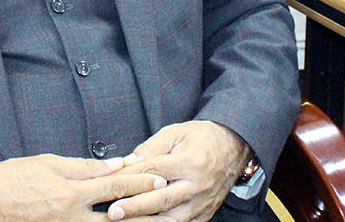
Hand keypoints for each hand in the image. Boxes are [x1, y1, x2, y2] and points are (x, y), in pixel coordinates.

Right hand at [0, 154, 166, 221]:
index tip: (160, 179)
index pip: (114, 186)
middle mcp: (72, 217)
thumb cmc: (15, 178)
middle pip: (118, 216)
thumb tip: (114, 165)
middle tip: (171, 209)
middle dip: (146, 212)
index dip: (140, 182)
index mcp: (71, 192)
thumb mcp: (50, 163)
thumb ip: (84, 167)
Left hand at [106, 121, 247, 221]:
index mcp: (191, 161)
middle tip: (113, 212)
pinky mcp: (206, 214)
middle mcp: (199, 185)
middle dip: (135, 207)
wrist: (234, 147)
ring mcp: (203, 203)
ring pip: (172, 219)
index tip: (110, 183)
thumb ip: (150, 147)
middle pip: (162, 200)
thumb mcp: (176, 132)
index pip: (154, 171)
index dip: (130, 177)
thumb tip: (127, 162)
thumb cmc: (202, 137)